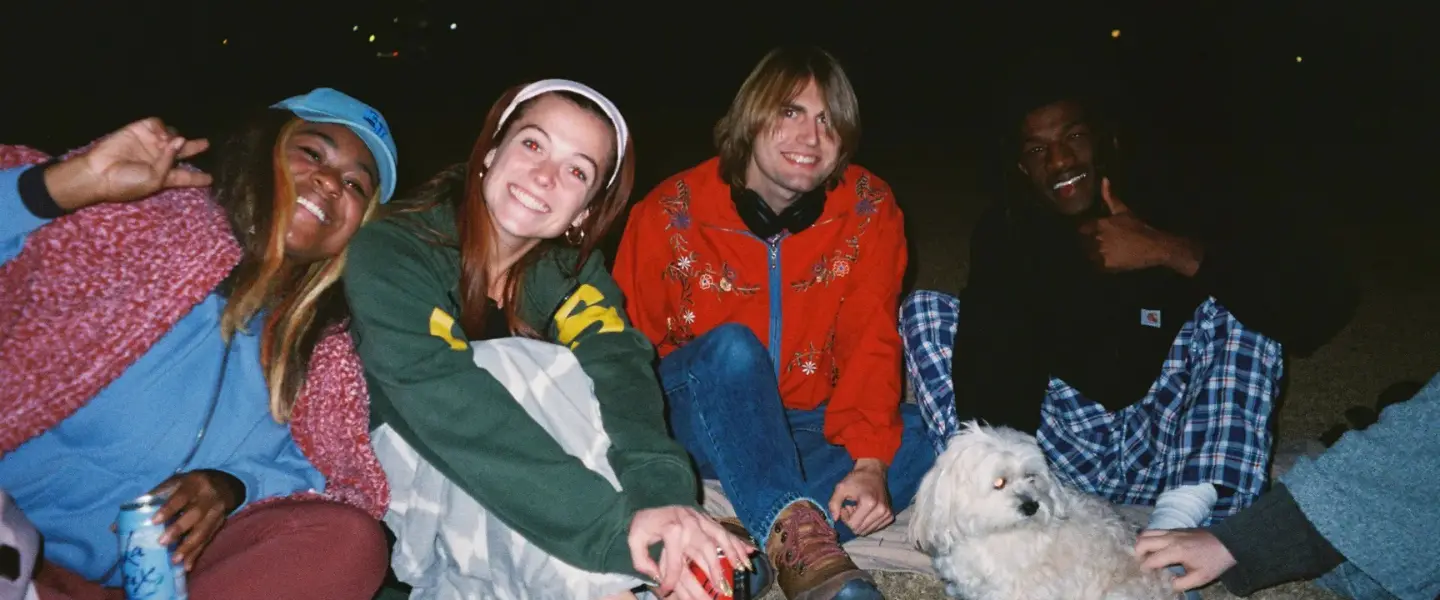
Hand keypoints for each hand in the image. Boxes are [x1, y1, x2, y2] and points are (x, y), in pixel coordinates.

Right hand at [45, 117, 210, 210]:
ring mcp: (149, 144)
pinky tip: (158, 134)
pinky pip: (157, 124)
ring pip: (172, 135)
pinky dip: (162, 127)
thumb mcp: (155, 179)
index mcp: (164, 176)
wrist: (100, 172)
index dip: (198, 177)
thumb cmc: (128, 182)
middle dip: (194, 148)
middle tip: (206, 144)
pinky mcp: (139, 131)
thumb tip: (180, 140)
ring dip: (175, 137)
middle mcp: (159, 158)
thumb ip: (169, 161)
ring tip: (167, 143)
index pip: (185, 176)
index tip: (211, 179)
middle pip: (182, 152)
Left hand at [150, 470, 244, 570]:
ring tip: (175, 560)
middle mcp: (208, 497)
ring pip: (204, 530)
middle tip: (162, 542)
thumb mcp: (176, 482)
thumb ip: (156, 496)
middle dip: (179, 529)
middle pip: (195, 514)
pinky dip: (197, 553)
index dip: (168, 508)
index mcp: (194, 484)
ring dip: (189, 546)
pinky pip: (208, 540)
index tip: (154, 521)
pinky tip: (187, 565)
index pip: (181, 496)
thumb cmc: (192, 484)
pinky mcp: (219, 524)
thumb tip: (125, 518)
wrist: (225, 486)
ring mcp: (216, 512)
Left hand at [627, 506, 754, 598]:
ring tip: (743, 569)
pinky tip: (750, 551)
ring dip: (734, 554)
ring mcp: (701, 520)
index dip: (670, 581)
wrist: (653, 493)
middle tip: (724, 588)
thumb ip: (641, 559)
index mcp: (672, 531)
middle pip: (706, 550)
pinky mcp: (707, 519)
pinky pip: (726, 531)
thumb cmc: (645, 519)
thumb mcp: (635, 538)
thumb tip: (655, 577)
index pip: (675, 563)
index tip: (666, 591)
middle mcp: (690, 525)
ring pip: (721, 538)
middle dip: (716, 570)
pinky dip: (739, 541)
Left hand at [829, 458, 892, 535]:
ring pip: (867, 531)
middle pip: (860, 530)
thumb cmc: (856, 479)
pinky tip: (866, 511)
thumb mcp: (841, 487)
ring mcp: (887, 514)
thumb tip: (834, 519)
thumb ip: (834, 503)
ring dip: (860, 522)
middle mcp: (881, 510)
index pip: (853, 525)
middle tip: (851, 507)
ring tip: (858, 509)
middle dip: (852, 521)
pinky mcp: (890, 516)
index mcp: (869, 503)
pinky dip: (868, 522)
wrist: (873, 472)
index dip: (845, 518)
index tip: (845, 506)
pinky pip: (875, 528)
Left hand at [1076, 178, 1201, 275]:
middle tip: (1092, 244)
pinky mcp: (1107, 265)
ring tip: (1098, 254)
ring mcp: (1101, 252)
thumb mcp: (1123, 211)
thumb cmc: (1138, 227)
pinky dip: (1097, 265)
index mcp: (1100, 224)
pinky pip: (1095, 266)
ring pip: (1087, 254)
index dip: (1084, 231)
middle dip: (1086, 243)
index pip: (1081, 229)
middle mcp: (1098, 238)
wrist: (1153, 246)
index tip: (1087, 233)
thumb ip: (1110, 196)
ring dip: (1090, 254)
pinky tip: (1104, 262)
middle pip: (1082, 242)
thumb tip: (1104, 179)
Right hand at [1134, 528, 1236, 591]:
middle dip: (1138, 554)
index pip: (1151, 559)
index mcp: (1176, 551)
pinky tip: (1155, 548)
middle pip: (1142, 541)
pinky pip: (1154, 531)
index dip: (1145, 568)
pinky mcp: (1175, 528)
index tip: (1145, 575)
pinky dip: (1149, 539)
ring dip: (1142, 544)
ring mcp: (1172, 531)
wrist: (1227, 543)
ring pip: (1146, 533)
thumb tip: (1167, 583)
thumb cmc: (1214, 562)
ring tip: (1146, 555)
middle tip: (1143, 564)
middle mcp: (1170, 538)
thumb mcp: (1200, 578)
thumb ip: (1181, 583)